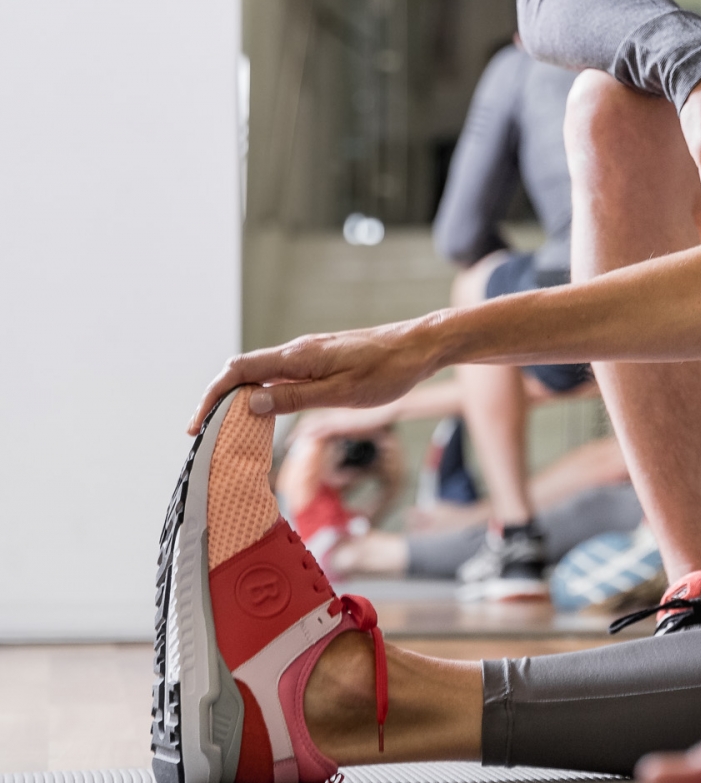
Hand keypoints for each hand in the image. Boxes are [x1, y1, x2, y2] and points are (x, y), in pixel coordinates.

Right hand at [188, 322, 441, 436]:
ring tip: (227, 430)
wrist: (422, 347)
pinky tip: (264, 413)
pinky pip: (281, 377)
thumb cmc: (388, 370)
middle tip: (206, 435)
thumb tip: (249, 402)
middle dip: (218, 400)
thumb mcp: (341, 392)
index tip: (196, 424)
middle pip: (243, 371)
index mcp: (297, 356)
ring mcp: (310, 355)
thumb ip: (294, 397)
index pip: (238, 370)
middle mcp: (298, 351)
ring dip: (240, 398)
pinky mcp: (322, 361)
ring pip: (261, 374)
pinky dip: (264, 394)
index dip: (211, 395)